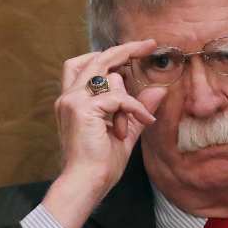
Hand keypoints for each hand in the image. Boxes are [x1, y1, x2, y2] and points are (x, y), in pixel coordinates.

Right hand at [42, 40, 166, 227]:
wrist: (86, 183)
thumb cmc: (99, 164)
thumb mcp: (125, 131)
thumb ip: (138, 109)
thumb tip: (159, 90)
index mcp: (72, 101)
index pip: (86, 65)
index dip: (110, 55)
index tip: (136, 49)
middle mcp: (68, 97)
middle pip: (96, 58)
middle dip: (124, 50)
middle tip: (148, 44)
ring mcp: (72, 101)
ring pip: (110, 78)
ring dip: (129, 101)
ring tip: (133, 126)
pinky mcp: (82, 109)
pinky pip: (118, 97)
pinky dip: (133, 109)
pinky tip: (140, 125)